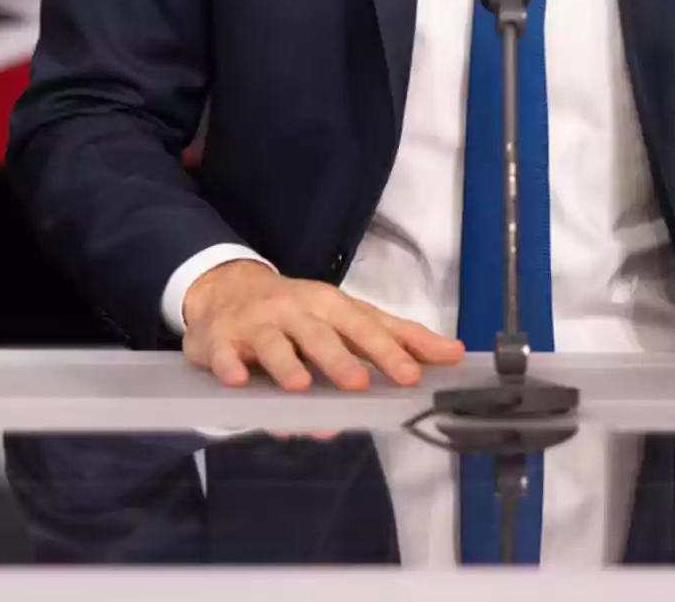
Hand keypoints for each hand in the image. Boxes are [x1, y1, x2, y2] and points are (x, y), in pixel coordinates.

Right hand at [181, 260, 465, 391]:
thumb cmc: (300, 312)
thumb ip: (395, 337)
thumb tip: (452, 355)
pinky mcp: (222, 339)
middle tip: (359, 383)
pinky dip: (231, 366)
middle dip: (340, 359)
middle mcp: (298, 311)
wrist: (228, 289)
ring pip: (275, 343)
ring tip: (299, 386)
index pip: (366, 328)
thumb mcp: (346, 317)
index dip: (390, 351)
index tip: (414, 375)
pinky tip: (238, 380)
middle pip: (322, 334)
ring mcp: (258, 323)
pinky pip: (226, 354)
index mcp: (332, 307)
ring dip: (287, 363)